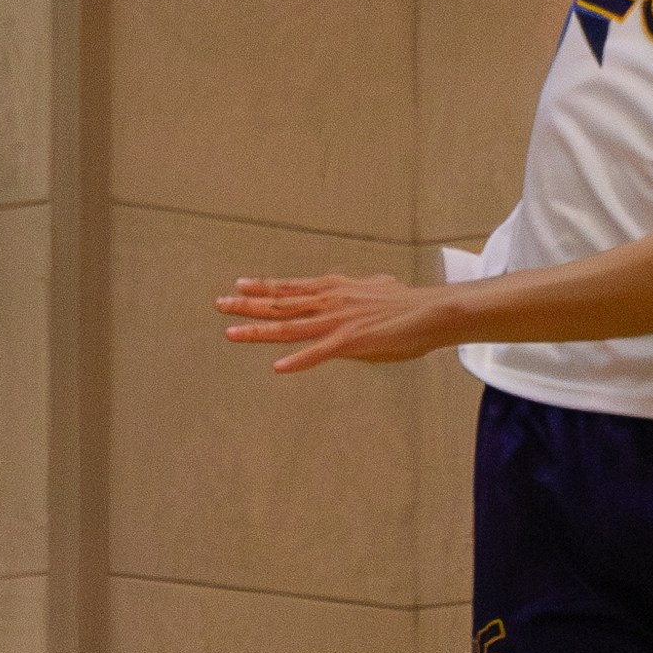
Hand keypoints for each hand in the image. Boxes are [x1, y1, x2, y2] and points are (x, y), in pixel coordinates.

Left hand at [220, 269, 458, 376]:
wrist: (431, 311)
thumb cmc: (408, 305)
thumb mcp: (379, 291)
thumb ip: (362, 293)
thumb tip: (366, 289)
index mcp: (335, 289)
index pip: (292, 288)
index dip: (264, 287)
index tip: (241, 284)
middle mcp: (330, 301)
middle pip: (281, 304)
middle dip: (248, 305)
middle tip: (220, 303)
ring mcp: (338, 321)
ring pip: (290, 327)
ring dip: (259, 331)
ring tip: (231, 333)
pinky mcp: (351, 341)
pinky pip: (318, 353)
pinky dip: (298, 360)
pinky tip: (278, 367)